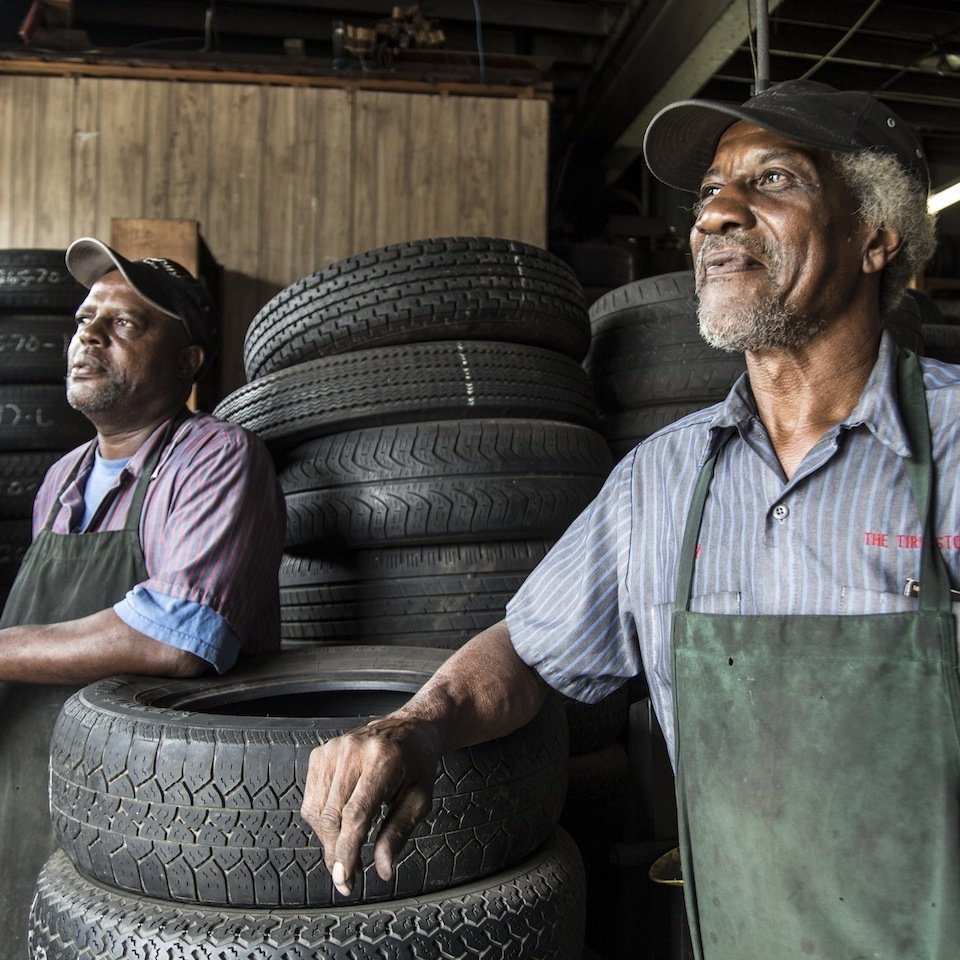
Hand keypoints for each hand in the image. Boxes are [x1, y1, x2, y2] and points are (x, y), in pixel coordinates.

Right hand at [300, 713, 441, 895]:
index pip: (356, 814)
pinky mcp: (321, 753)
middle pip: (332, 815)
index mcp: (383, 760)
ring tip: (346, 848)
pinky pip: (310, 798)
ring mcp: (334, 749)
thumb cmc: (417, 764)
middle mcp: (354, 751)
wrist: (409, 728)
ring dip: (328, 839)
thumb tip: (383, 870)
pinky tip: (338, 823)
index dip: (347, 851)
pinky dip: (321, 820)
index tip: (344, 879)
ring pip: (317, 811)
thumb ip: (398, 834)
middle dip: (336, 852)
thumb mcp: (419, 799)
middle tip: (347, 874)